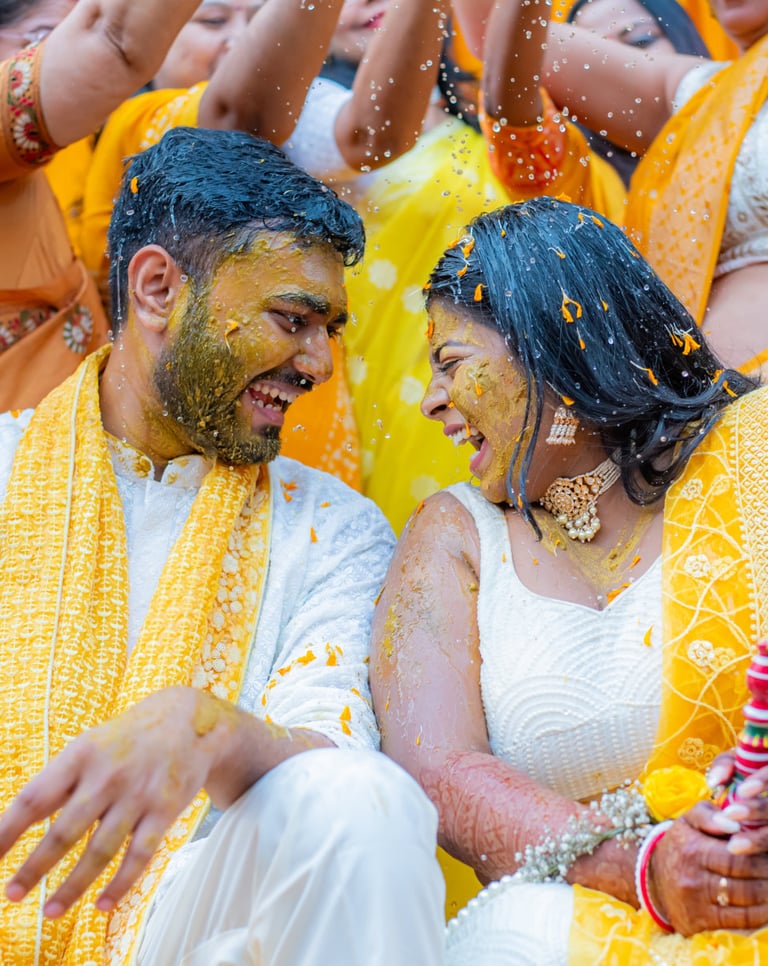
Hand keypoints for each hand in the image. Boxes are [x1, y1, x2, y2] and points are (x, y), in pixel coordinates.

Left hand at [0, 687, 221, 918]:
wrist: (190, 722)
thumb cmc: (126, 739)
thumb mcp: (89, 746)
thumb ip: (59, 782)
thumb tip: (14, 824)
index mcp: (81, 755)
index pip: (35, 798)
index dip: (6, 831)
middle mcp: (108, 775)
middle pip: (65, 831)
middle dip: (34, 868)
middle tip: (11, 894)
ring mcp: (138, 794)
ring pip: (100, 851)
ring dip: (73, 886)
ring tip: (50, 911)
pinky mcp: (165, 810)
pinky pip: (139, 856)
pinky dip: (120, 884)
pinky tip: (102, 906)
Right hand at [651, 802, 767, 934]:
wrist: (653, 879)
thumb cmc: (680, 845)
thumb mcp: (688, 821)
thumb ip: (710, 815)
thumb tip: (735, 823)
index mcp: (693, 850)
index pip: (738, 859)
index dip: (761, 860)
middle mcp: (694, 879)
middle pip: (745, 886)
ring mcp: (697, 905)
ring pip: (745, 909)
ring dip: (767, 902)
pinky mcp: (699, 924)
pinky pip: (737, 926)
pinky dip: (757, 920)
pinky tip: (765, 909)